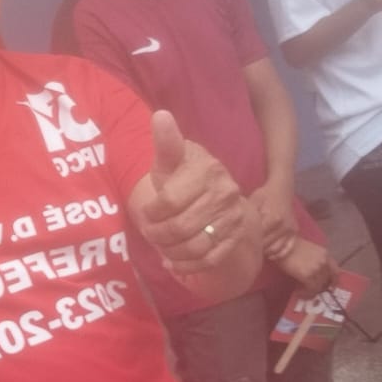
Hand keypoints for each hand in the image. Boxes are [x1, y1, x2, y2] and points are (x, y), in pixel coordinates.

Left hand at [133, 111, 260, 284]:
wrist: (218, 195)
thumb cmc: (185, 176)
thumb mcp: (172, 160)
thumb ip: (166, 143)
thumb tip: (160, 116)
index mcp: (207, 170)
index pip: (169, 201)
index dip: (151, 212)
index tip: (146, 213)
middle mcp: (225, 194)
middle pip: (180, 227)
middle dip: (158, 235)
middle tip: (150, 233)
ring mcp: (233, 218)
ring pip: (194, 246)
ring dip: (170, 252)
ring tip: (160, 247)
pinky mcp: (235, 239)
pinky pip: (208, 260)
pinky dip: (186, 265)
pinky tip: (172, 262)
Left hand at [250, 180, 298, 260]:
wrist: (282, 189)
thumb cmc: (264, 195)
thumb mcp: (253, 201)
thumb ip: (248, 215)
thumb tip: (235, 227)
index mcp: (272, 218)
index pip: (259, 238)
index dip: (249, 243)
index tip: (242, 245)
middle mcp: (282, 226)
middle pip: (267, 245)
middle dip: (256, 250)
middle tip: (247, 251)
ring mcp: (290, 230)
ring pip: (277, 249)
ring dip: (266, 253)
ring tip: (257, 253)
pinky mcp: (294, 231)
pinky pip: (288, 248)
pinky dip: (279, 254)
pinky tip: (270, 255)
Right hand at [275, 238, 336, 294]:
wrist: (281, 244)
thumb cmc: (291, 245)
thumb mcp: (309, 250)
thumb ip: (316, 260)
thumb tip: (315, 273)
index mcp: (325, 255)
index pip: (335, 271)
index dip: (334, 281)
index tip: (331, 287)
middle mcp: (324, 263)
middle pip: (327, 281)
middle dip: (320, 287)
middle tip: (313, 290)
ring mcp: (316, 270)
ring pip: (319, 287)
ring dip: (311, 291)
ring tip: (303, 292)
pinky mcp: (307, 276)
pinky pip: (310, 289)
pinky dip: (305, 293)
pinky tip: (299, 293)